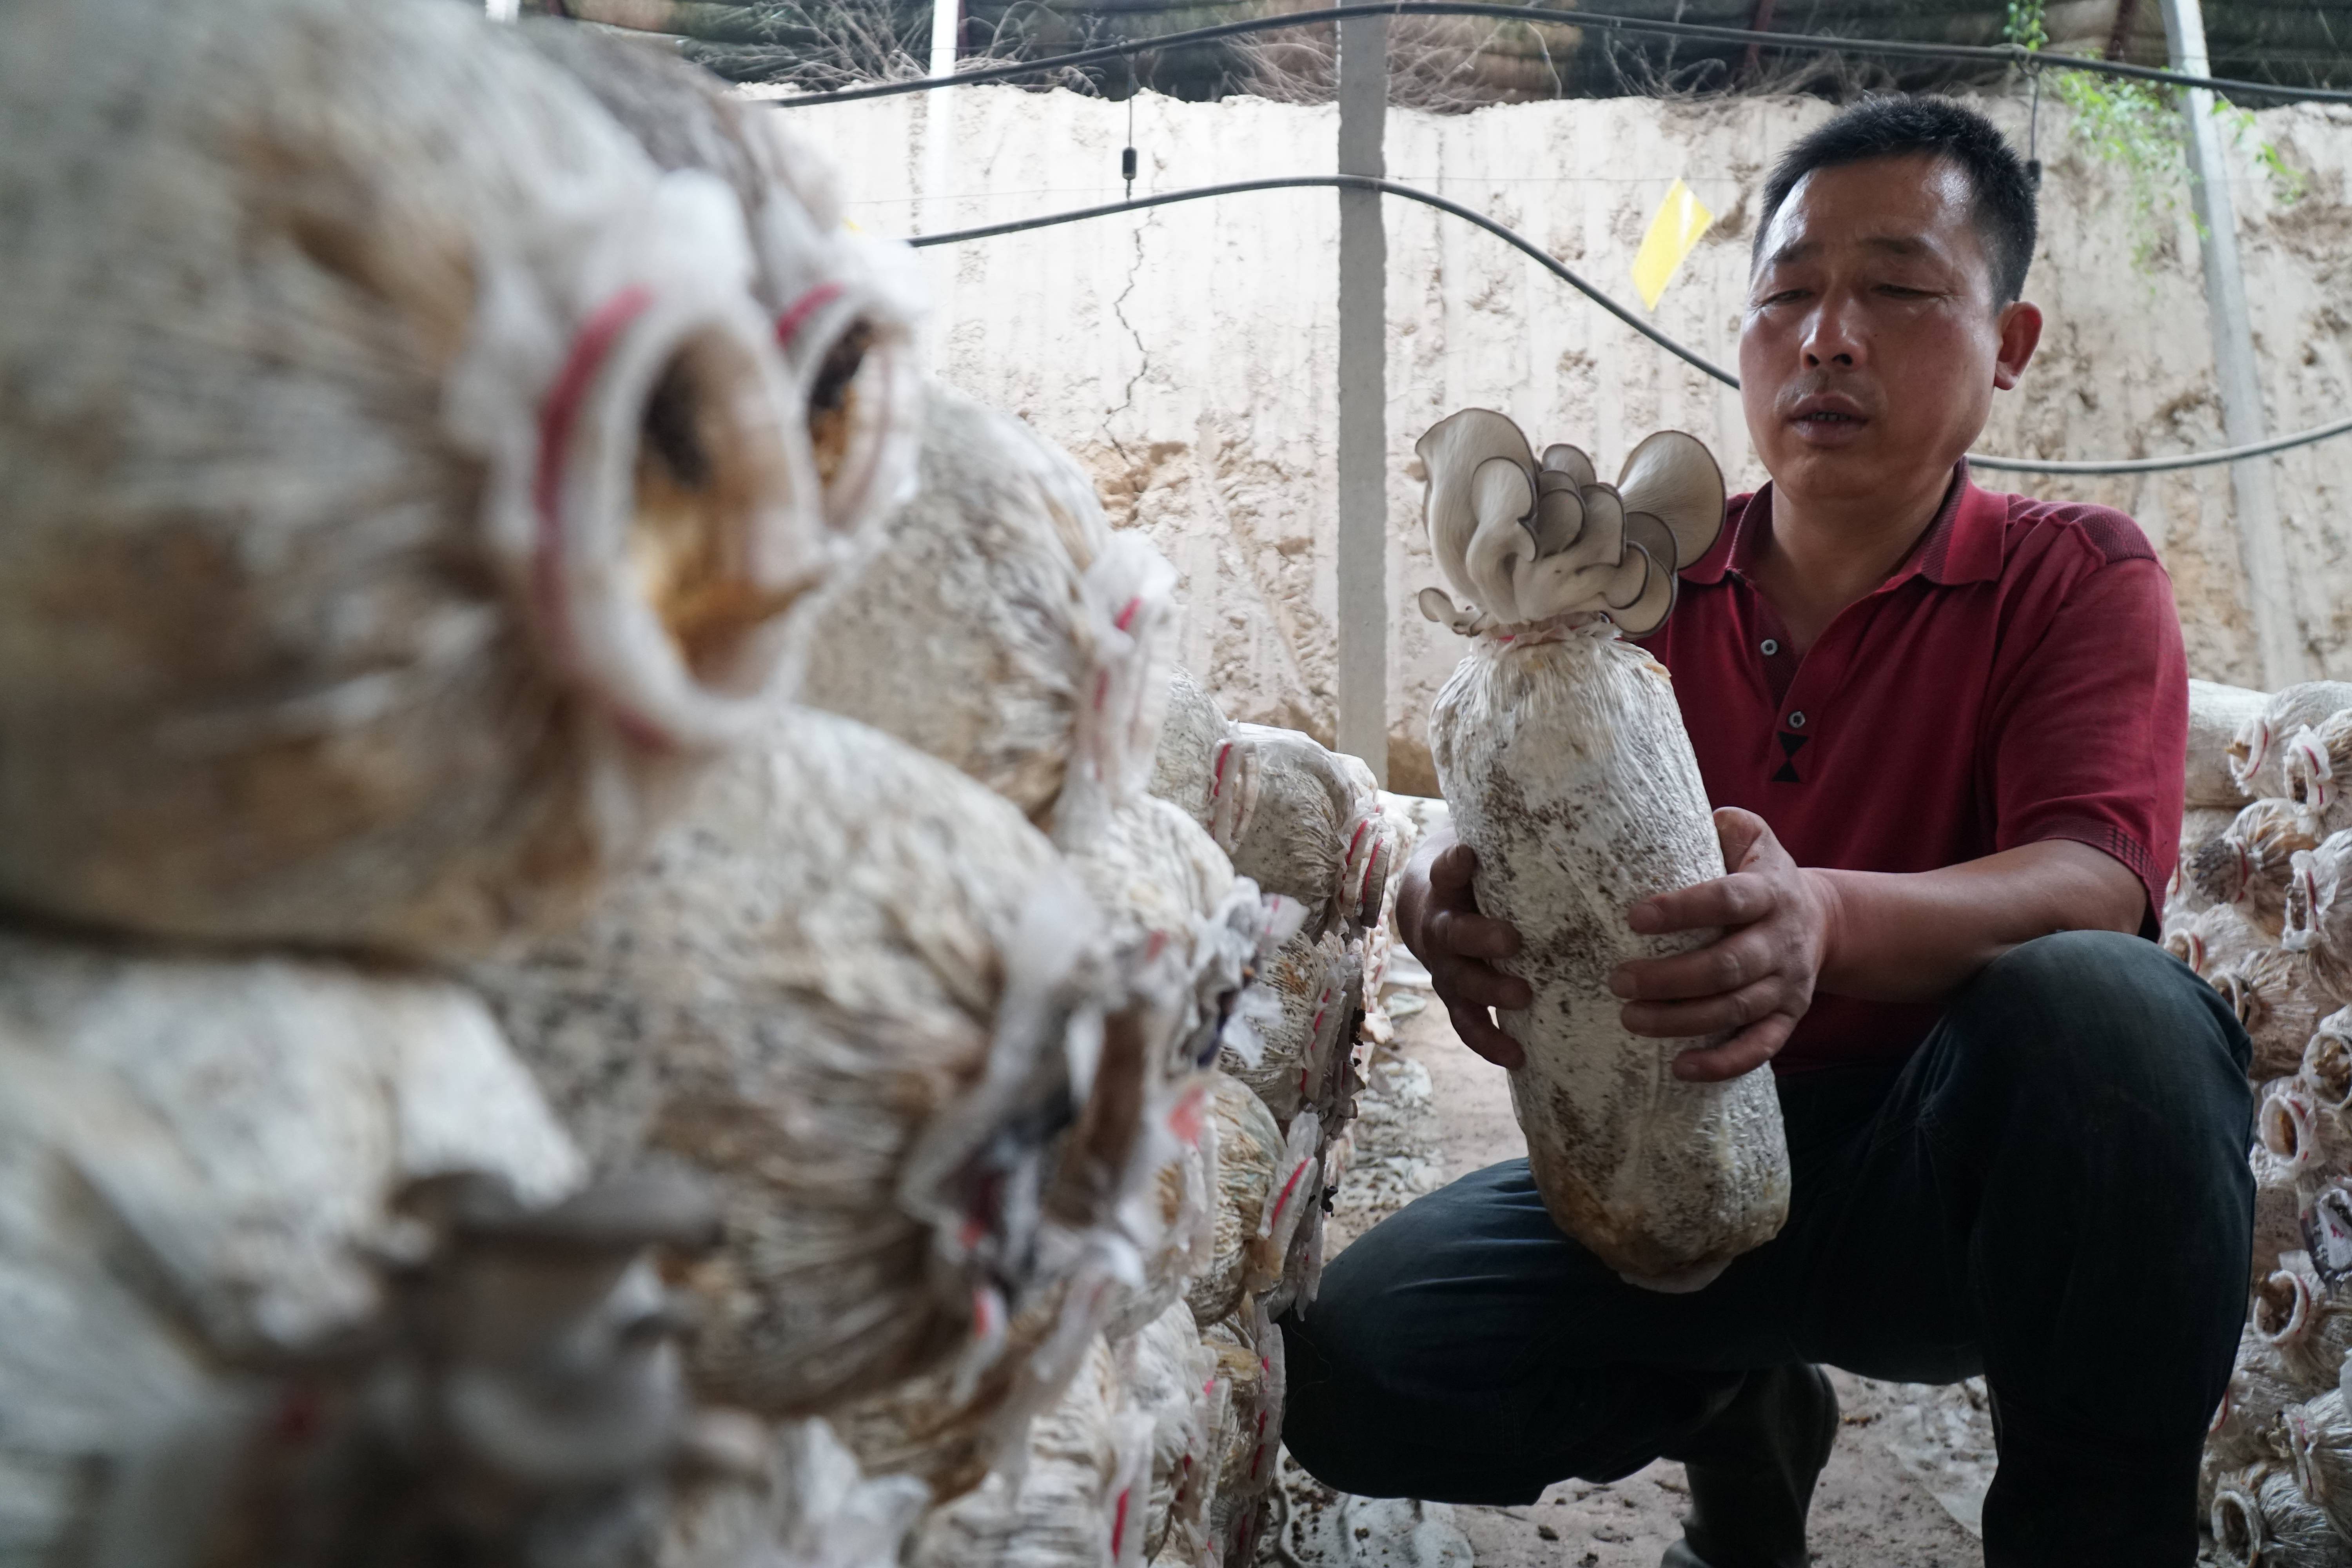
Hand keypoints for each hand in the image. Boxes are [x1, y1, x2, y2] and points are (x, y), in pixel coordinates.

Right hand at [1398, 836, 1532, 1068]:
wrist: (1427, 909)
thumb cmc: (1475, 878)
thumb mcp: (1483, 855)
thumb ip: (1512, 846)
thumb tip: (1578, 818)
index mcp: (1445, 888)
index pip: (1445, 871)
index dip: (1454, 865)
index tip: (1467, 855)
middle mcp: (1442, 928)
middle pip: (1453, 934)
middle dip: (1481, 938)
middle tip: (1512, 941)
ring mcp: (1446, 967)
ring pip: (1461, 983)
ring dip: (1490, 993)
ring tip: (1523, 998)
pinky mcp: (1456, 998)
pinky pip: (1469, 1024)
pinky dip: (1489, 1042)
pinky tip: (1517, 1056)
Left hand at [1608, 808, 1836, 1082]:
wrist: (1823, 919)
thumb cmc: (1761, 873)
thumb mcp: (1751, 836)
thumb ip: (1721, 824)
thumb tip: (1666, 818)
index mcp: (1770, 891)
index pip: (1727, 900)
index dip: (1682, 910)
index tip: (1633, 918)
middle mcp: (1781, 940)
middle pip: (1727, 966)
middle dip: (1669, 978)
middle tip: (1617, 980)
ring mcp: (1788, 984)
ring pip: (1736, 1009)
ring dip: (1680, 1019)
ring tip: (1629, 1018)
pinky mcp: (1788, 1017)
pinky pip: (1760, 1048)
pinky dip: (1723, 1062)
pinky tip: (1681, 1068)